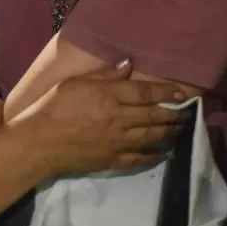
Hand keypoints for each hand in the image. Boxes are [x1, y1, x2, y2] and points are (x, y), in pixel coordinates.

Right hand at [9, 63, 190, 177]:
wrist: (38, 142)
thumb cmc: (52, 107)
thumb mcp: (75, 83)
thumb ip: (103, 75)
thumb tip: (128, 65)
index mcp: (109, 96)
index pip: (146, 92)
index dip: (166, 92)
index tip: (181, 93)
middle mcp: (119, 119)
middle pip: (154, 115)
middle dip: (173, 113)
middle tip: (187, 112)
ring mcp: (117, 141)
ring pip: (151, 136)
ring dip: (169, 132)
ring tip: (180, 129)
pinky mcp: (112, 160)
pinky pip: (139, 158)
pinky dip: (154, 156)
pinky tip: (164, 154)